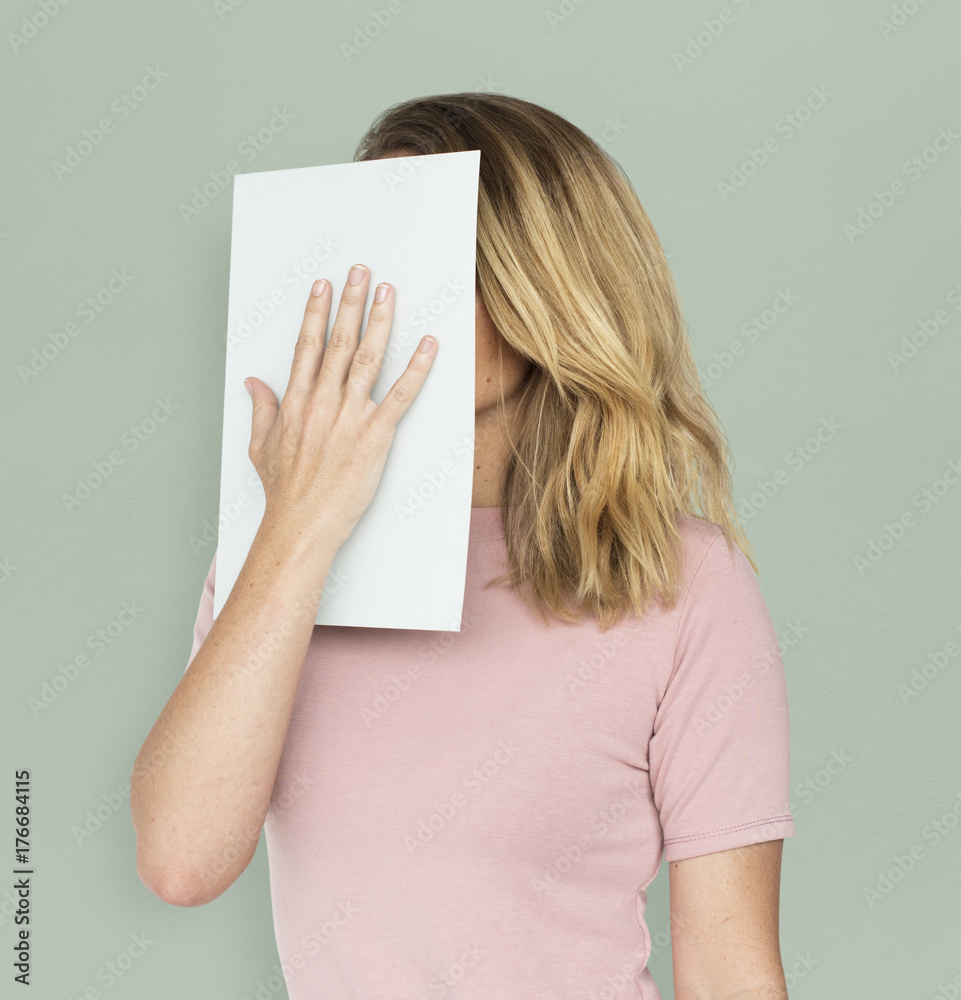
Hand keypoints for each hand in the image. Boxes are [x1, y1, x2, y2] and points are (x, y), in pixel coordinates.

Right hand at [244, 264, 437, 546]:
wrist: (302, 524)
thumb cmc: (286, 492)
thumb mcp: (261, 447)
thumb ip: (261, 410)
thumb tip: (254, 384)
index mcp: (297, 402)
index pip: (306, 345)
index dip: (316, 311)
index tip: (323, 286)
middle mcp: (323, 401)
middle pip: (339, 340)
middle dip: (351, 302)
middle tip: (361, 272)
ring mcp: (350, 416)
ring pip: (368, 357)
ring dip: (381, 321)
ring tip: (389, 293)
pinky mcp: (376, 435)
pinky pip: (401, 394)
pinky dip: (417, 367)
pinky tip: (428, 345)